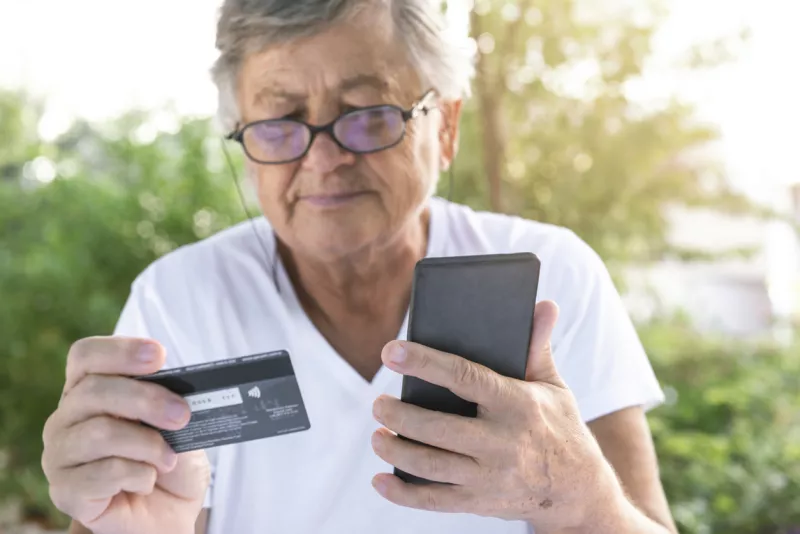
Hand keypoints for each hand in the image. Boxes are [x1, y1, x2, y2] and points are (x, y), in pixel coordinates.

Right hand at [42, 337, 209, 533]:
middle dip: (147, 400)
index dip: (119, 351)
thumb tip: (179, 391)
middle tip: (181, 415)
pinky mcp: (65, 491)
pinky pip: (103, 473)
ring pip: (101, 433)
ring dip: (147, 444)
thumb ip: (170, 402)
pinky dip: (138, 475)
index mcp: (89, 390)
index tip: (158, 355)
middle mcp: (66, 418)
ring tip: (169, 459)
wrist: (171, 511)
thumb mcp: (179, 424)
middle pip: (95, 391)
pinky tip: (147, 481)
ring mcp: (60, 455)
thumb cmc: (170, 460)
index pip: (86, 356)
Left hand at [370, 301, 620, 531]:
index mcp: (517, 404)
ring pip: (431, 465)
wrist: (578, 491)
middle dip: (400, 414)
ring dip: (396, 449)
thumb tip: (543, 305)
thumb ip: (537, 346)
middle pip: (438, 428)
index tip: (390, 352)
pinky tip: (381, 480)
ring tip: (377, 435)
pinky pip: (434, 501)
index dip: (424, 363)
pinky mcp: (480, 503)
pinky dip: (403, 493)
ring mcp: (490, 477)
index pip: (464, 377)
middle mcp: (503, 443)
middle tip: (378, 403)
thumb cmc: (560, 427)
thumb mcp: (553, 386)